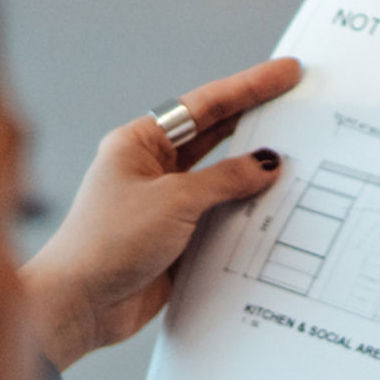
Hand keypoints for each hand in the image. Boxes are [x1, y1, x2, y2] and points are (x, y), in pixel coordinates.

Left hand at [21, 57, 303, 371]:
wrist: (79, 305)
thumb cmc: (107, 243)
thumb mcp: (174, 201)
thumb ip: (225, 179)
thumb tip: (266, 164)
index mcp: (140, 143)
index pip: (205, 106)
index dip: (249, 87)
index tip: (286, 73)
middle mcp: (153, 170)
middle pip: (216, 138)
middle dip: (257, 122)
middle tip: (300, 106)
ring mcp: (165, 206)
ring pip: (222, 182)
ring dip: (255, 176)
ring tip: (300, 160)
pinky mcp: (176, 242)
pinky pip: (220, 220)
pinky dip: (246, 217)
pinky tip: (276, 213)